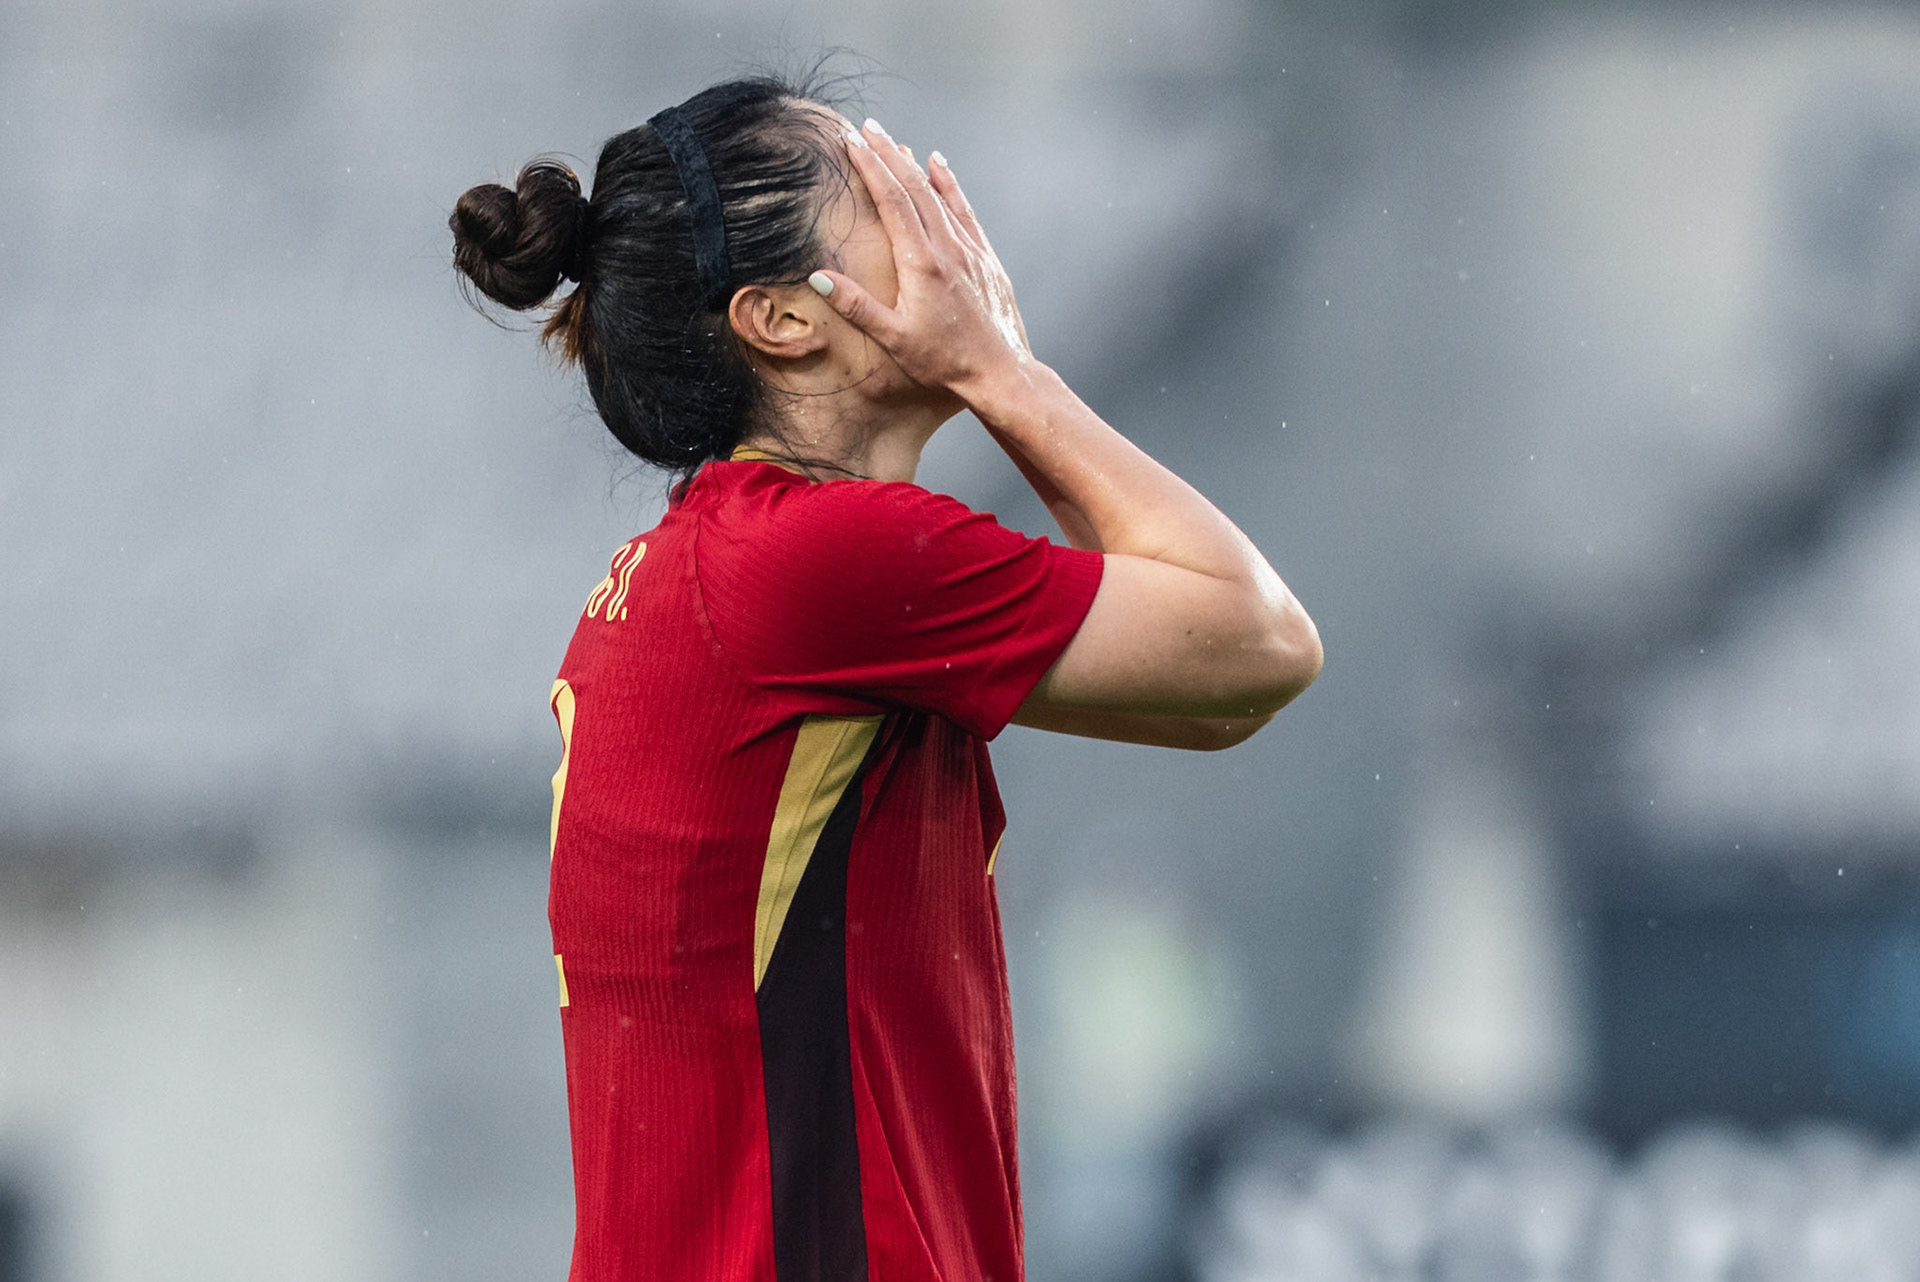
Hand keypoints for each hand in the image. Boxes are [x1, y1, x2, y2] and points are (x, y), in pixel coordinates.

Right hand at [807, 120, 1030, 395]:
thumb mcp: (894, 339)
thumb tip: (819, 277)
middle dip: (888, 154)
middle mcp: (948, 248)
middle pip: (914, 188)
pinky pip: (963, 210)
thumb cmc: (944, 361)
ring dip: (913, 165)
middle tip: (866, 128)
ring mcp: (969, 249)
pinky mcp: (984, 257)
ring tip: (893, 140)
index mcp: (922, 264)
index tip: (852, 143)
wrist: (999, 371)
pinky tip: (938, 165)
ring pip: (938, 194)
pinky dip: (949, 184)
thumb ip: (857, 306)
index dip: (871, 168)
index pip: (893, 202)